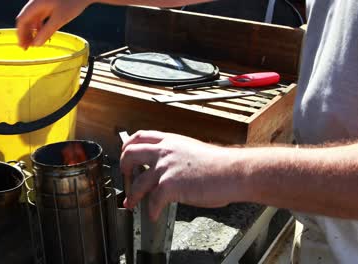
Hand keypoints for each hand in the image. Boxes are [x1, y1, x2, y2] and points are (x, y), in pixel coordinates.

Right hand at [16, 0, 91, 48]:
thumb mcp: (60, 18)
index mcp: (35, 4)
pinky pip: (40, 17)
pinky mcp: (50, 4)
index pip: (22, 20)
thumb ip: (47, 31)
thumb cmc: (73, 2)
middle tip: (27, 48)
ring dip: (32, 31)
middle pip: (26, 20)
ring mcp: (43, 3)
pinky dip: (40, 27)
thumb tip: (36, 44)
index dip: (20, 34)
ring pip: (33, 19)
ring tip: (35, 43)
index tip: (22, 46)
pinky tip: (43, 34)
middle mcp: (37, 2)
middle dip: (25, 34)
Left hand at [120, 130, 245, 220]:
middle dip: (123, 168)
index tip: (125, 153)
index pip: (141, 136)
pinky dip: (151, 211)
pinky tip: (153, 215)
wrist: (233, 172)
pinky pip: (153, 201)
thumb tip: (167, 166)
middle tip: (125, 178)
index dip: (129, 145)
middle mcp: (165, 151)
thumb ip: (176, 154)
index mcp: (171, 141)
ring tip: (131, 204)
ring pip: (137, 182)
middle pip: (131, 154)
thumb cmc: (220, 164)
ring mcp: (165, 168)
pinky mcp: (169, 185)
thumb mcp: (192, 150)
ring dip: (132, 195)